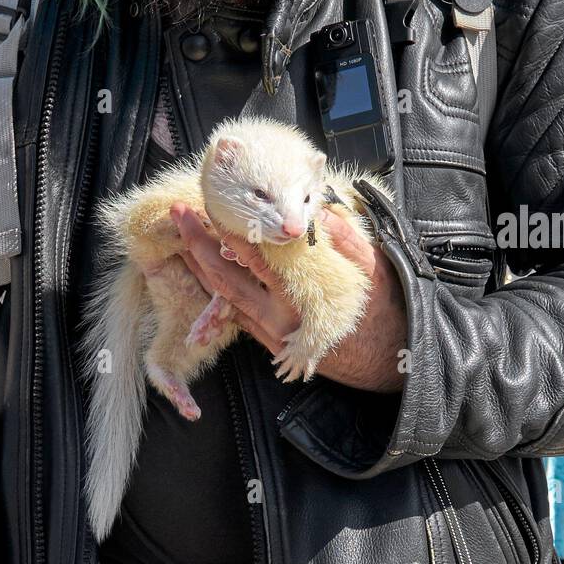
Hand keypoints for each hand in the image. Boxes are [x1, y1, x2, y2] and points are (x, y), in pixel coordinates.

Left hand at [169, 202, 407, 392]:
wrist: (385, 359)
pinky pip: (234, 310)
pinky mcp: (268, 340)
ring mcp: (270, 331)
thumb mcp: (372, 268)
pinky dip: (215, 286)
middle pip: (224, 276)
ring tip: (182, 234)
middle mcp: (278, 317)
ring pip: (223, 295)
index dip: (229, 229)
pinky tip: (204, 264)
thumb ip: (344, 239)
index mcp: (301, 295)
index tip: (210, 204)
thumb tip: (317, 212)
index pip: (254, 256)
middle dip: (197, 243)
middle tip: (178, 214)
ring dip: (199, 263)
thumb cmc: (381, 310)